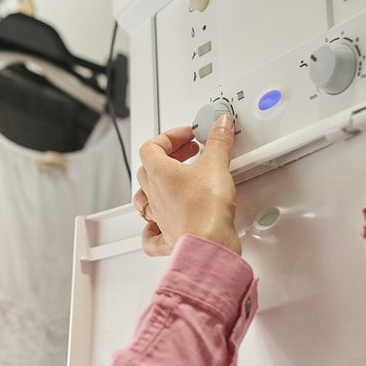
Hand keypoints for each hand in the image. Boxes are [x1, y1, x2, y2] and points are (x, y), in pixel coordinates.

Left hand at [132, 115, 239, 255]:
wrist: (208, 241)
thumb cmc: (205, 208)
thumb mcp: (216, 164)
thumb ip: (218, 141)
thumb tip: (221, 124)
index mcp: (159, 173)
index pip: (151, 147)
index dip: (169, 137)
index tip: (188, 135)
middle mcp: (154, 195)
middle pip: (149, 169)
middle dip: (169, 156)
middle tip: (189, 151)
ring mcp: (159, 217)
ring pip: (145, 198)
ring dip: (157, 186)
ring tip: (175, 181)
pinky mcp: (169, 236)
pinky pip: (151, 236)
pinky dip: (151, 231)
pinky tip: (156, 227)